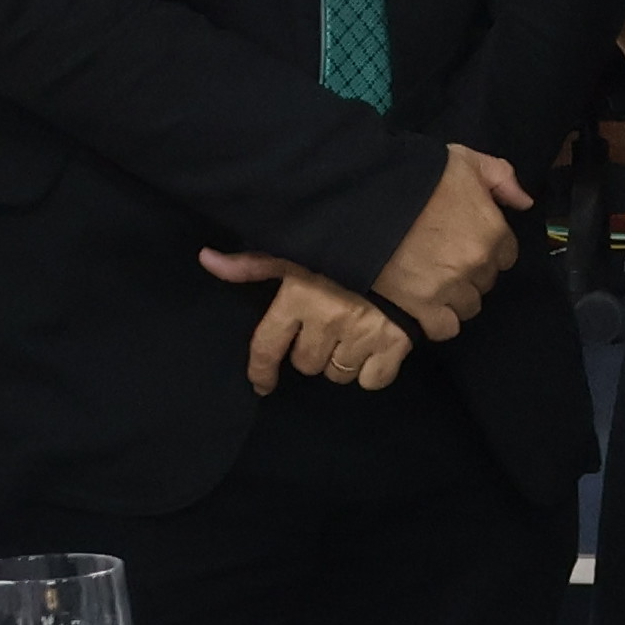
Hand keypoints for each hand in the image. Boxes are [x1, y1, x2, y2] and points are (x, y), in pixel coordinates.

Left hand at [203, 249, 407, 394]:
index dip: (260, 371)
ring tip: (350, 342)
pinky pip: (372, 379)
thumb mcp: (298, 250)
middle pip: (306, 363)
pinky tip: (374, 354)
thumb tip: (206, 259)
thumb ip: (254, 263)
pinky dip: (371, 372)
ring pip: (337, 373)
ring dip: (340, 362)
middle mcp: (327, 322)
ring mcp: (362, 335)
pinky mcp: (395, 345)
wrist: (418, 240)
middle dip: (311, 353)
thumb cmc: (350, 247)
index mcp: (299, 299)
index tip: (262, 384)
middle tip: (325, 336)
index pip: (265, 348)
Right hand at [371, 142, 529, 333]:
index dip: (487, 251)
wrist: (363, 198)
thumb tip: (524, 203)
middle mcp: (477, 265)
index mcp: (493, 232)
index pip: (506, 256)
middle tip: (443, 261)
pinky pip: (443, 328)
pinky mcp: (419, 307)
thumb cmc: (416, 175)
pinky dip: (437, 321)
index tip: (465, 244)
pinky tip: (424, 306)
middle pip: (485, 282)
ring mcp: (449, 288)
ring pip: (467, 306)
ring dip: (455, 298)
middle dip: (470, 274)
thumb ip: (502, 178)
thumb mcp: (465, 160)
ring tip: (431, 282)